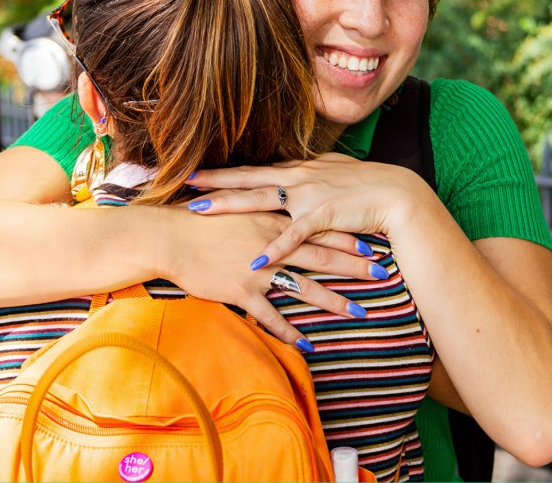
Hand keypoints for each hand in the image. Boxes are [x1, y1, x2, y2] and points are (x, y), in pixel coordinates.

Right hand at [160, 205, 383, 350]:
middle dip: (355, 267)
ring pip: (305, 287)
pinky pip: (270, 316)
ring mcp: (258, 269)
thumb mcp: (236, 206)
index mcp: (273, 220)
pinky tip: (307, 345)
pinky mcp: (241, 291)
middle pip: (322, 257)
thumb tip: (280, 213)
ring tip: (360, 314)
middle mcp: (272, 244)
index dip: (346, 237)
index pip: (318, 228)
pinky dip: (290, 332)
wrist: (169, 235)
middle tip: (382, 275)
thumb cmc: (200, 219)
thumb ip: (262, 210)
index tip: (372, 244)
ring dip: (335, 302)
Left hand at [186, 153, 428, 266]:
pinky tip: (256, 259)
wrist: (397, 193)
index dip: (223, 173)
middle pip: (246, 180)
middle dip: (213, 182)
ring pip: (259, 200)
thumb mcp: (331, 175)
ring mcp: (309, 195)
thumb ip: (307, 176)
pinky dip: (275, 248)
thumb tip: (288, 174)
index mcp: (298, 172)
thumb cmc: (365, 187)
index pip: (252, 172)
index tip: (196, 172)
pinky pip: (294, 234)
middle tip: (184, 181)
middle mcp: (297, 179)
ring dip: (228, 205)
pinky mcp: (324, 215)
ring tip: (199, 210)